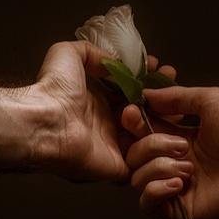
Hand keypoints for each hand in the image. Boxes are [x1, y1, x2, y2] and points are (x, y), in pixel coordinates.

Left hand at [33, 41, 172, 181]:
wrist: (45, 120)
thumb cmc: (54, 89)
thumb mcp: (69, 54)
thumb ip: (93, 52)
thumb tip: (116, 62)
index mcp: (97, 100)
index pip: (131, 90)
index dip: (148, 79)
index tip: (162, 68)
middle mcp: (108, 123)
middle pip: (144, 111)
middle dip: (162, 96)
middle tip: (173, 81)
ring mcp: (115, 146)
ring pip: (150, 133)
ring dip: (165, 116)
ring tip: (172, 99)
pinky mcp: (120, 166)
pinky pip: (146, 159)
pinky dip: (160, 144)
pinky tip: (171, 125)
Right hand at [121, 86, 218, 218]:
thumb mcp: (208, 100)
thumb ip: (174, 97)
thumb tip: (144, 95)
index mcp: (177, 138)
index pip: (140, 132)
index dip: (133, 123)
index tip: (133, 113)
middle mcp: (173, 162)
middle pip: (134, 155)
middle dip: (149, 145)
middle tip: (180, 144)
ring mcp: (175, 187)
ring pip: (138, 178)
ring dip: (158, 167)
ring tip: (188, 166)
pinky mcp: (180, 210)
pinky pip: (148, 206)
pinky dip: (155, 191)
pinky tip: (178, 183)